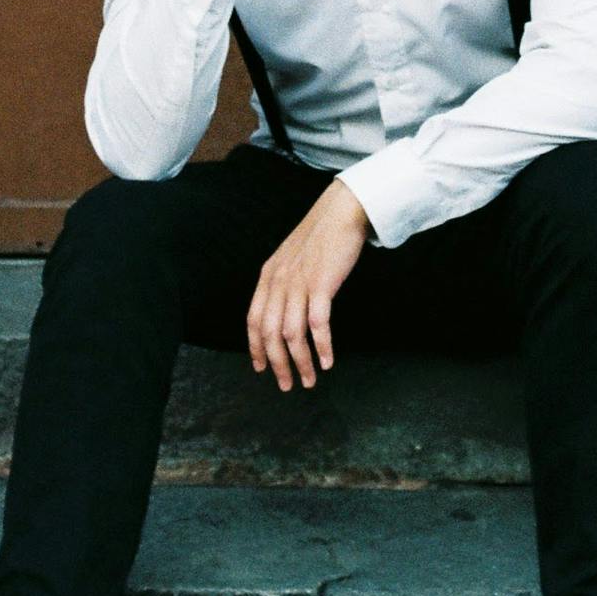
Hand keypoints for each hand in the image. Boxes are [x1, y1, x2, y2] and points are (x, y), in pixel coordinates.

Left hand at [247, 180, 370, 390]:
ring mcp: (299, 283)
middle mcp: (279, 282)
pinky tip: (327, 361)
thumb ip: (283, 282)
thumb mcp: (291, 257)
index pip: (254, 321)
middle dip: (278, 365)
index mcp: (268, 276)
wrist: (342, 210)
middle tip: (287, 385)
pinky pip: (318, 324)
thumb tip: (283, 310)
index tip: (262, 369)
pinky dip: (322, 346)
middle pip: (270, 334)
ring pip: (292, 334)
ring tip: (309, 379)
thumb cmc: (321, 235)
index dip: (256, 348)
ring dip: (300, 362)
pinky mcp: (322, 283)